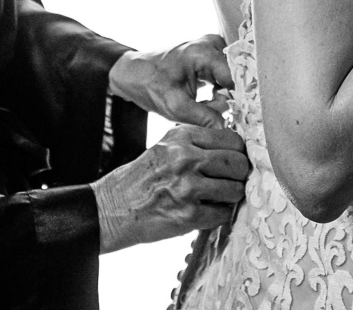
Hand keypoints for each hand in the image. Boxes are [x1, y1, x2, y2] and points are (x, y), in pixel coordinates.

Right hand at [91, 124, 248, 252]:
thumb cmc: (141, 178)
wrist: (113, 207)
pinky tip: (204, 212)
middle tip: (231, 182)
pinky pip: (223, 214)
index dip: (238, 153)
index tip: (234, 162)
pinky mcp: (188, 214)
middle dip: (240, 175)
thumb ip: (196, 144)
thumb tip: (234, 149)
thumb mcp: (165, 147)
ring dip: (231, 197)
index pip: (231, 139)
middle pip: (238, 163)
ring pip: (235, 189)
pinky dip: (218, 215)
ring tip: (217, 198)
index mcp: (182, 136)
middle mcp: (186, 157)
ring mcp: (188, 186)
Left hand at [108, 34, 233, 128]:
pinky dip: (219, 92)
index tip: (238, 119)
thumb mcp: (174, 107)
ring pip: (232, 79)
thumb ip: (204, 118)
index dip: (240, 100)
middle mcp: (213, 45)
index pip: (237, 77)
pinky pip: (226, 77)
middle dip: (228, 100)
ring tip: (204, 105)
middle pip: (237, 77)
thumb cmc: (149, 84)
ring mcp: (213, 48)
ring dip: (222, 97)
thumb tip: (228, 131)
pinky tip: (205, 101)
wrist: (133, 73)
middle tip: (211, 112)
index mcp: (204, 52)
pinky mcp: (211, 55)